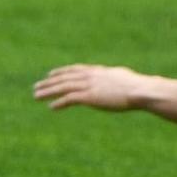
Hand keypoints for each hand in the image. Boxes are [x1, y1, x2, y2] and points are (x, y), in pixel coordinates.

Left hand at [32, 64, 146, 111]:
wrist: (141, 90)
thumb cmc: (138, 86)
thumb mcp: (123, 77)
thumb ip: (115, 76)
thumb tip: (118, 76)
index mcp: (98, 71)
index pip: (74, 70)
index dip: (61, 72)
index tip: (50, 74)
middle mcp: (90, 76)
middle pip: (64, 78)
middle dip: (49, 82)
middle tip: (36, 86)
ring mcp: (89, 86)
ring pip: (63, 87)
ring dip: (48, 91)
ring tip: (36, 96)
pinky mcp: (90, 97)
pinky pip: (70, 99)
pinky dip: (60, 102)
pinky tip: (51, 107)